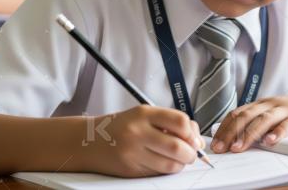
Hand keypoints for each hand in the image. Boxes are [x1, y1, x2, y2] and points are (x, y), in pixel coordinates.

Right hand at [89, 105, 203, 177]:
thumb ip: (170, 122)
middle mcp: (138, 132)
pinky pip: (157, 173)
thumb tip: (197, 141)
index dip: (192, 132)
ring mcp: (133, 152)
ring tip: (178, 159)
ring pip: (170, 164)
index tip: (194, 138)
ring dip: (180, 164)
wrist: (89, 141)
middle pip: (177, 147)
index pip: (180, 121)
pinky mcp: (130, 169)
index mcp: (144, 113)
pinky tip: (162, 163)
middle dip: (191, 153)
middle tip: (191, 154)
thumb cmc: (122, 127)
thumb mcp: (144, 115)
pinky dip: (166, 170)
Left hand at [211, 86, 287, 153]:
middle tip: (221, 148)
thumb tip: (236, 139)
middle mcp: (273, 104)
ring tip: (239, 147)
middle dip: (231, 133)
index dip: (225, 128)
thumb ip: (261, 123)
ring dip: (249, 134)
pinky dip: (279, 132)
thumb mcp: (278, 115)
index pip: (238, 114)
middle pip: (247, 116)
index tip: (215, 144)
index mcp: (264, 104)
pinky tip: (270, 142)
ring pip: (264, 119)